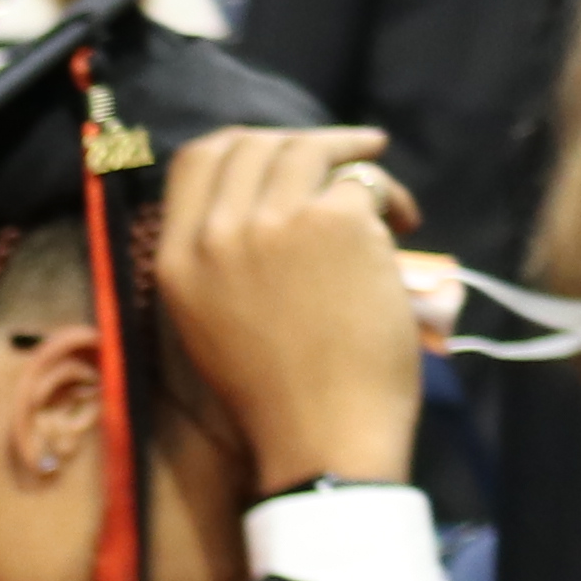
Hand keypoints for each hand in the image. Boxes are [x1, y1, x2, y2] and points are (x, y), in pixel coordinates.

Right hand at [156, 121, 425, 494]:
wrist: (321, 436)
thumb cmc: (275, 397)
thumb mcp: (211, 324)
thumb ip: (220, 259)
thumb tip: (266, 201)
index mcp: (176, 261)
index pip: (193, 160)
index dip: (241, 144)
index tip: (278, 151)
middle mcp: (216, 233)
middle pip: (252, 144)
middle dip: (302, 143)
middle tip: (345, 157)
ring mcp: (275, 222)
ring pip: (309, 151)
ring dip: (353, 158)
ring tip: (382, 192)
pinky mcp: (335, 222)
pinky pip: (364, 183)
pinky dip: (390, 199)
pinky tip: (405, 225)